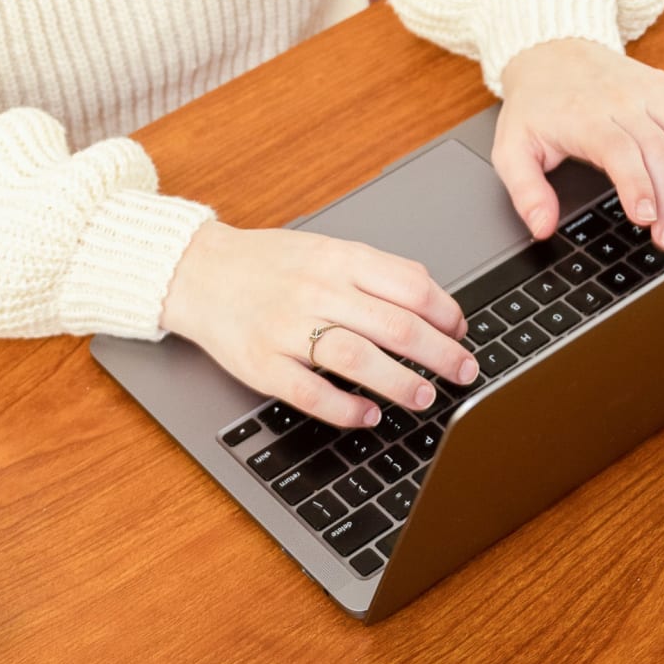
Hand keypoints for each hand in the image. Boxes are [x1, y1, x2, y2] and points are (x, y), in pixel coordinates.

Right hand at [161, 222, 478, 427]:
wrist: (199, 272)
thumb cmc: (270, 265)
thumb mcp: (328, 250)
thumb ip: (378, 273)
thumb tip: (437, 304)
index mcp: (339, 259)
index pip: (410, 286)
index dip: (446, 313)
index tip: (462, 332)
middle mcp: (316, 291)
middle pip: (394, 326)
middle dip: (439, 354)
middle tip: (464, 372)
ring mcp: (286, 329)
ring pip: (356, 358)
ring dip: (399, 382)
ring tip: (424, 397)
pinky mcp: (261, 364)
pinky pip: (310, 392)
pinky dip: (345, 408)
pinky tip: (368, 414)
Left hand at [495, 38, 663, 249]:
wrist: (550, 49)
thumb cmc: (535, 105)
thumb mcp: (511, 148)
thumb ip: (525, 190)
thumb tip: (541, 227)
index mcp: (587, 119)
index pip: (620, 152)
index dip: (637, 185)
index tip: (647, 219)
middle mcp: (625, 102)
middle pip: (659, 149)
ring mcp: (652, 92)